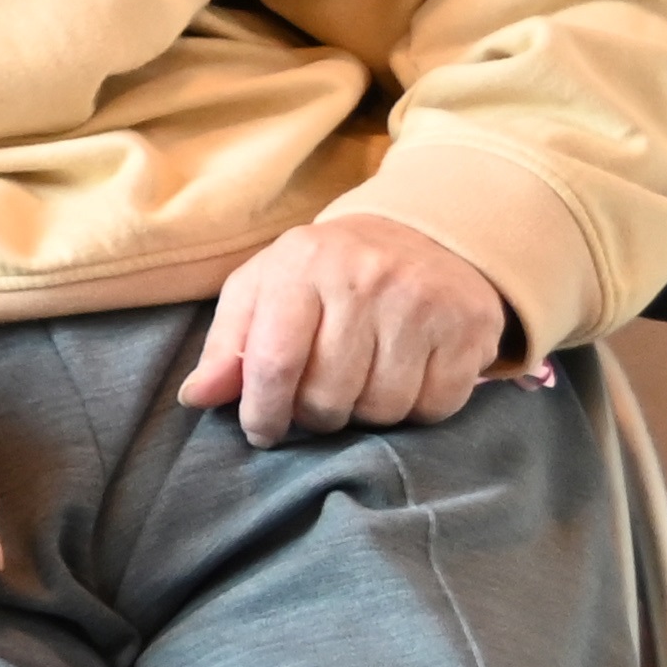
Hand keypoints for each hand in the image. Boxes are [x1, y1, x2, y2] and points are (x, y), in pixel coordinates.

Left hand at [178, 211, 516, 444]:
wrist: (423, 235)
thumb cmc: (325, 273)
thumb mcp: (264, 289)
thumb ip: (227, 344)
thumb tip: (196, 398)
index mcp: (302, 265)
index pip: (273, 361)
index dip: (262, 411)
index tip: (261, 431)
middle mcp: (366, 280)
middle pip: (328, 396)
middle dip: (315, 415)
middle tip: (318, 401)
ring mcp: (423, 303)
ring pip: (382, 409)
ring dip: (365, 414)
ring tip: (360, 383)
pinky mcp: (470, 327)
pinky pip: (435, 407)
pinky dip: (415, 410)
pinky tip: (404, 379)